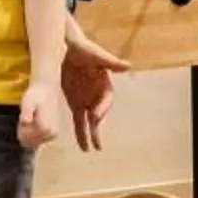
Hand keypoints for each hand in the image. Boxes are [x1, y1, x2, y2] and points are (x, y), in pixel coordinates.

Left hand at [18, 82, 66, 150]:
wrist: (48, 89)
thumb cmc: (36, 95)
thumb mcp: (28, 102)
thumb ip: (26, 112)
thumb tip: (25, 121)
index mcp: (45, 129)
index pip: (23, 137)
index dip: (21, 126)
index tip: (25, 115)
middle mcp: (52, 134)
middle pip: (29, 141)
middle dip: (25, 130)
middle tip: (29, 115)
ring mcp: (54, 135)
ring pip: (33, 141)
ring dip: (30, 130)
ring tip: (33, 116)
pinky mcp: (55, 134)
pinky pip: (39, 139)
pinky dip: (35, 132)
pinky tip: (37, 119)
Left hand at [59, 31, 127, 152]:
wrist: (69, 47)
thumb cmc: (85, 49)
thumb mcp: (97, 55)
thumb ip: (110, 62)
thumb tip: (128, 65)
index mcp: (106, 84)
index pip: (106, 100)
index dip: (102, 108)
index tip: (95, 115)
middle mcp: (98, 95)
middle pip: (100, 114)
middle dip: (98, 129)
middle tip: (98, 144)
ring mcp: (87, 100)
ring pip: (90, 122)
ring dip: (89, 135)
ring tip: (89, 150)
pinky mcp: (76, 103)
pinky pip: (79, 120)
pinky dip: (80, 132)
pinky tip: (83, 146)